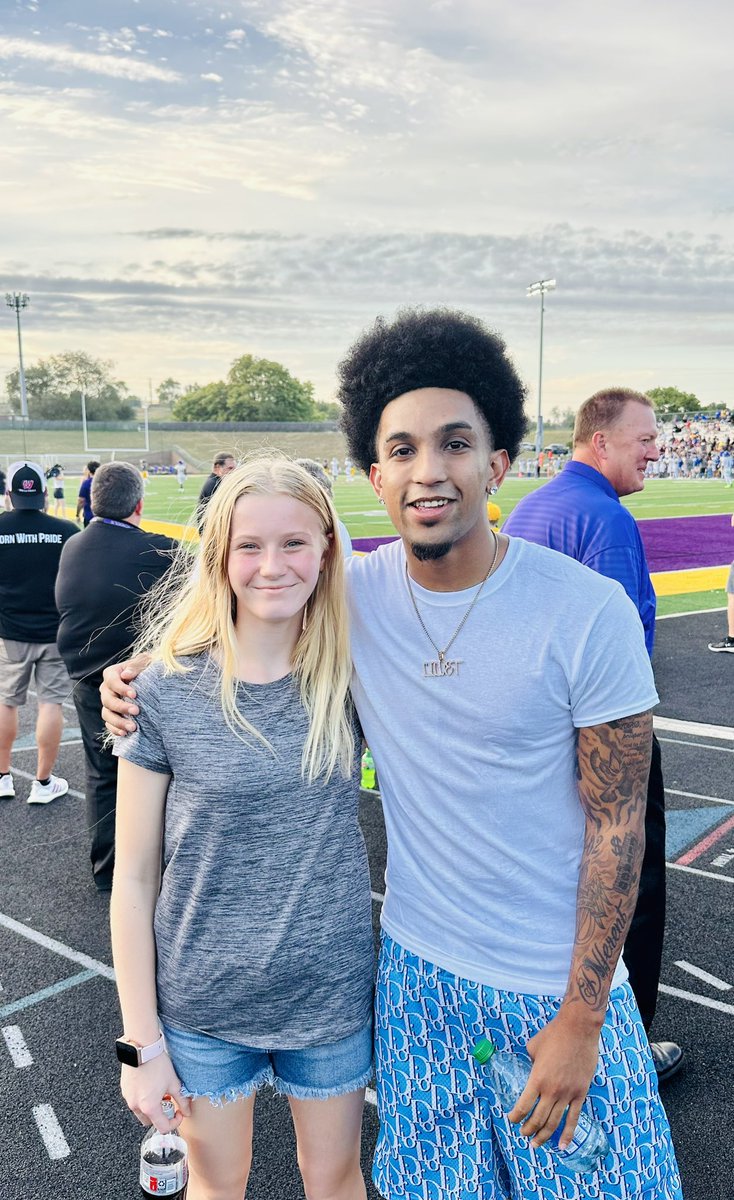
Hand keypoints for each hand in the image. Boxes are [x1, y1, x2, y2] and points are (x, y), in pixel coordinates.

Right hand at [100, 655, 148, 735]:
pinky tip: (125, 733)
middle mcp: (107, 689)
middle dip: (121, 707)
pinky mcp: (112, 715)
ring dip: (118, 722)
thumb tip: (126, 675)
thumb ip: (136, 666)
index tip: (135, 694)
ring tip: (133, 727)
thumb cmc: (148, 668)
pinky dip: (115, 729)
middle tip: (137, 711)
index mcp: (112, 674)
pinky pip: (109, 724)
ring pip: (106, 714)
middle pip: (108, 700)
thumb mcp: (145, 662)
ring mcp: (108, 703)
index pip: (111, 680)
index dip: (121, 688)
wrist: (152, 681)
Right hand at [121, 1055, 191, 1130]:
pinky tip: (150, 1085)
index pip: (162, 1128)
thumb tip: (187, 1111)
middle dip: (160, 1116)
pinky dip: (143, 1099)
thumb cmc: (157, 1065)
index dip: (174, 1123)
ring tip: (159, 1092)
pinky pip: (134, 1100)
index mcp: (149, 1108)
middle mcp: (136, 1106)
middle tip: (168, 1101)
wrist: (142, 1048)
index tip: (179, 1112)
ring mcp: (128, 1098)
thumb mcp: (174, 1083)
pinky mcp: (124, 1089)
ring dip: (151, 1107)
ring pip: (141, 1111)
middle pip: (150, 1121)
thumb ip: (182, 1100)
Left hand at [507, 1006, 601, 1149]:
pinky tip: (562, 1146)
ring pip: (554, 1123)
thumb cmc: (554, 1034)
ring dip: (544, 1136)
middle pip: (537, 1119)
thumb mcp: (533, 1046)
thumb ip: (530, 1062)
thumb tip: (530, 1068)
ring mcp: (567, 1094)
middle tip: (523, 1135)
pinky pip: (574, 1118)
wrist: (578, 1028)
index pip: (523, 1106)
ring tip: (536, 1144)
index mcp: (537, 1078)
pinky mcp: (581, 1093)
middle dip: (528, 1130)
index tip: (511, 1120)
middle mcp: (551, 1090)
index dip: (515, 1117)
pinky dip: (567, 1134)